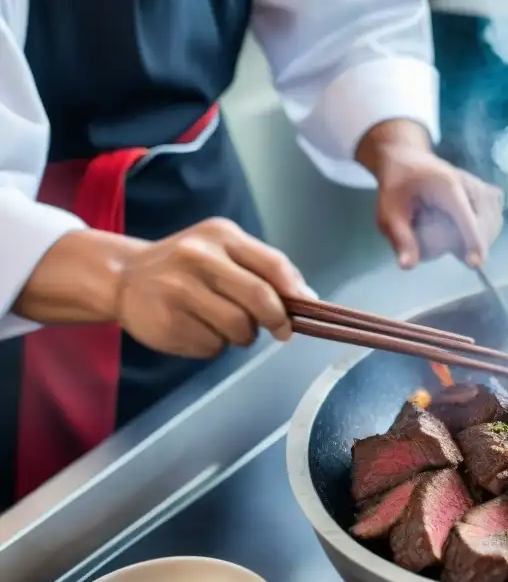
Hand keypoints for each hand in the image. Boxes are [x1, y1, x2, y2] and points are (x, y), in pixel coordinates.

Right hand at [115, 218, 310, 358]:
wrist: (125, 277)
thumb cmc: (188, 266)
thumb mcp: (225, 250)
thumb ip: (266, 269)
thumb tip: (308, 299)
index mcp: (221, 236)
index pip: (273, 266)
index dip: (295, 294)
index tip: (303, 311)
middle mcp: (197, 258)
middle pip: (259, 299)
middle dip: (276, 320)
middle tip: (279, 330)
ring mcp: (178, 290)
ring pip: (239, 328)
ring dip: (243, 335)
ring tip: (225, 323)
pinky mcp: (167, 323)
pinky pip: (212, 346)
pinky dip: (215, 345)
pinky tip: (198, 328)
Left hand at [357, 120, 503, 269]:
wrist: (409, 160)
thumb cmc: (397, 186)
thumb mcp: (389, 213)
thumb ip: (401, 240)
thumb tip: (407, 266)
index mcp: (446, 186)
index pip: (466, 216)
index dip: (471, 241)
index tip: (475, 264)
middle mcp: (469, 185)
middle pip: (482, 225)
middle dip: (467, 243)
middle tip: (440, 241)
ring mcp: (481, 188)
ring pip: (490, 225)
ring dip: (475, 239)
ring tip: (447, 231)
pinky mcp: (488, 195)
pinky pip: (493, 221)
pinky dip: (484, 232)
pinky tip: (465, 230)